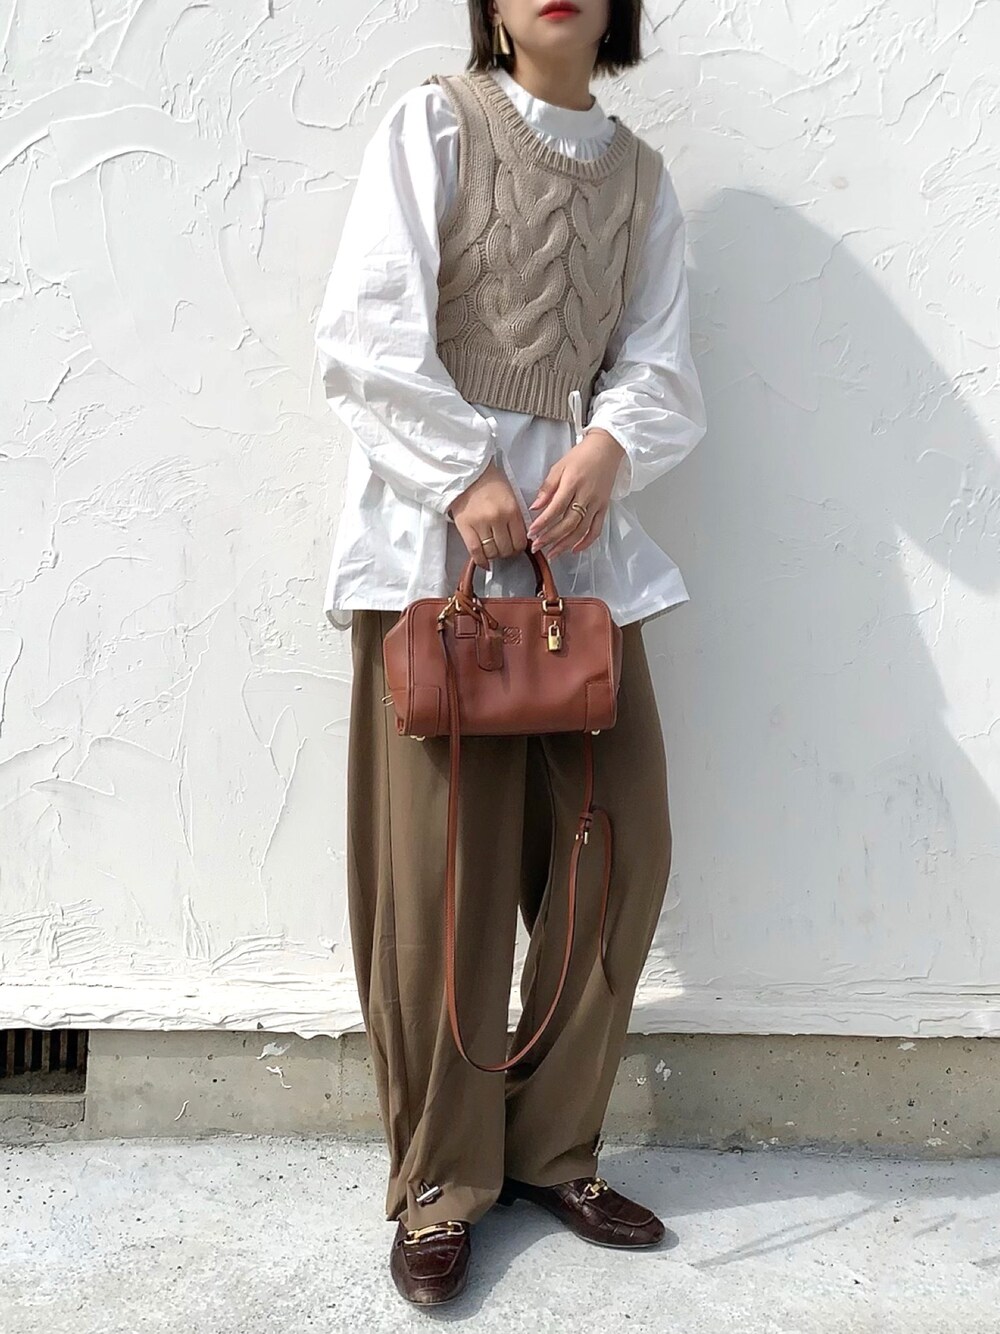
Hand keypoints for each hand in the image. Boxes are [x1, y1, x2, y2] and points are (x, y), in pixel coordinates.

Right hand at [448, 460, 528, 570]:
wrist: (467, 472)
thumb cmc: (489, 481)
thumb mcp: (511, 496)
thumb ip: (517, 517)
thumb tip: (522, 539)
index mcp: (512, 509)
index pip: (520, 540)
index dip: (520, 548)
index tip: (516, 547)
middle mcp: (497, 518)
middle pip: (507, 549)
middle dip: (507, 552)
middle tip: (504, 549)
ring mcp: (480, 523)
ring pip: (492, 552)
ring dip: (494, 555)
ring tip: (493, 551)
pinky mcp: (465, 526)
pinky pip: (475, 551)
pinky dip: (481, 561)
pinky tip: (484, 563)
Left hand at [527, 430, 624, 559]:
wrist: (607, 449)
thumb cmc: (581, 456)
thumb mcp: (559, 466)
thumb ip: (547, 488)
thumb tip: (535, 507)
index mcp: (573, 483)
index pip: (556, 508)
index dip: (543, 523)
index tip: (531, 533)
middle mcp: (586, 495)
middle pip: (568, 523)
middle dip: (551, 538)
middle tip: (537, 547)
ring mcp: (597, 503)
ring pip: (581, 529)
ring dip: (565, 544)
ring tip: (552, 553)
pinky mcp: (604, 507)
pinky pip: (597, 529)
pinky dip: (586, 541)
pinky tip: (575, 549)